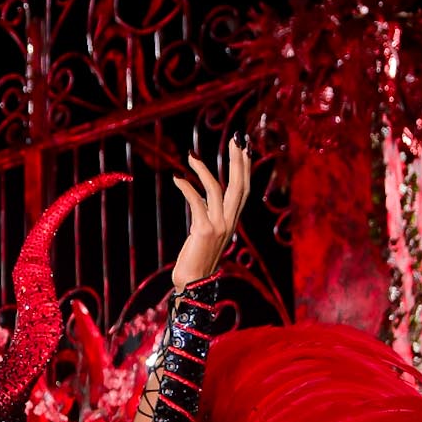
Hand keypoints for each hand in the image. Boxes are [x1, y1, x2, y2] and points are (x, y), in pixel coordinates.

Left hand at [171, 137, 250, 292]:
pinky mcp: (204, 231)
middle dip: (237, 160)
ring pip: (217, 189)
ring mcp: (219, 227)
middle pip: (238, 185)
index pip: (243, 189)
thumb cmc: (195, 259)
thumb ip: (208, 214)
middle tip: (235, 138)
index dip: (245, 168)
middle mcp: (230, 222)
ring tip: (190, 156)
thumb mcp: (206, 232)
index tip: (243, 148)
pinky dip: (186, 188)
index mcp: (232, 221)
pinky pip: (197, 202)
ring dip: (203, 170)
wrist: (192, 283)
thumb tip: (203, 196)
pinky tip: (177, 178)